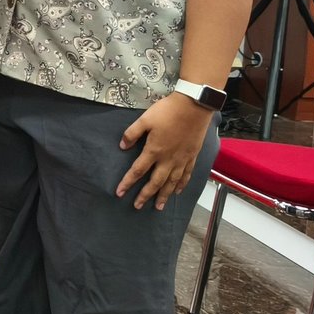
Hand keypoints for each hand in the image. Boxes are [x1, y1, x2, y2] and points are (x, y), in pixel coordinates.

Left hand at [116, 95, 214, 210]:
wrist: (194, 106)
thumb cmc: (168, 111)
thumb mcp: (144, 119)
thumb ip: (132, 134)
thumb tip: (122, 147)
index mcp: (154, 150)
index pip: (137, 171)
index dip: (127, 182)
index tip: (119, 193)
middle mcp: (168, 159)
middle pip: (155, 182)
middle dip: (145, 195)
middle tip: (137, 206)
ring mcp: (182, 159)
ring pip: (171, 182)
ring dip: (163, 195)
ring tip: (158, 206)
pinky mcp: (192, 156)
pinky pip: (186, 175)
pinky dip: (181, 185)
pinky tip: (177, 192)